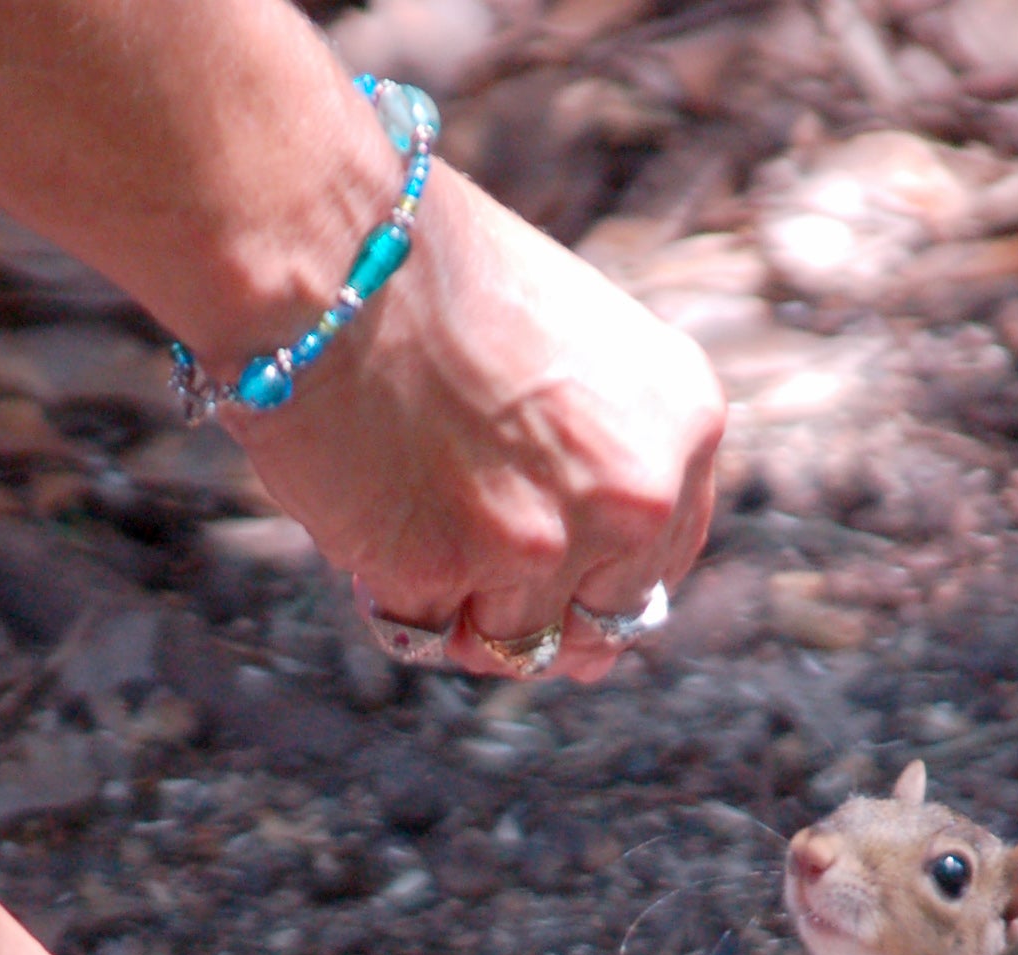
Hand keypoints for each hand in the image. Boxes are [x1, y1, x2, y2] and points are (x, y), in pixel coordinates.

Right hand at [236, 169, 723, 682]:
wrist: (332, 251)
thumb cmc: (433, 277)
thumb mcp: (574, 349)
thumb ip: (601, 457)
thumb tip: (589, 634)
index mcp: (685, 424)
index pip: (665, 557)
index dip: (596, 572)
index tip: (544, 558)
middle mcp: (635, 495)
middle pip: (598, 623)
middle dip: (532, 607)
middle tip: (466, 553)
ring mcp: (543, 542)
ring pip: (507, 640)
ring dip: (456, 601)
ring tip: (405, 513)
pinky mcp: (447, 571)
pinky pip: (419, 627)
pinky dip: (387, 589)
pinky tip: (368, 515)